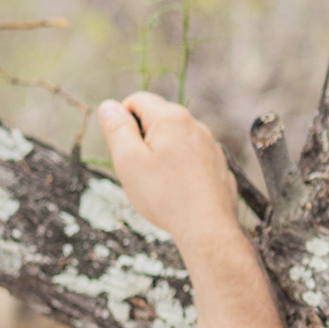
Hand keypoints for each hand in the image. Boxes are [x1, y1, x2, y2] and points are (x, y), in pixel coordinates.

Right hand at [96, 92, 241, 251]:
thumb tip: (109, 106)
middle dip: (142, 138)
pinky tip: (179, 191)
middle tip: (139, 169)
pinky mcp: (219, 164)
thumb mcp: (128, 160)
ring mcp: (211, 145)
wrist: (207, 227)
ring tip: (160, 184)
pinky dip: (181, 168)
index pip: (137, 100)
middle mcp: (196, 125)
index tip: (123, 149)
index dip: (122, 121)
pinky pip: (192, 157)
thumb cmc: (164, 195)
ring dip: (162, 153)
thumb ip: (117, 129)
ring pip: (176, 139)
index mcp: (172, 118)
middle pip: (158, 119)